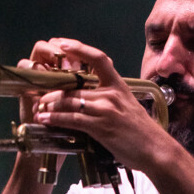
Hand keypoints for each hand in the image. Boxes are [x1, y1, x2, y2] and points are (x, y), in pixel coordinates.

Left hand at [30, 38, 171, 170]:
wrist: (156, 150)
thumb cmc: (142, 131)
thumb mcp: (128, 106)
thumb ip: (111, 97)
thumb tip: (91, 94)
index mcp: (119, 85)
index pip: (99, 59)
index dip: (79, 49)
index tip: (62, 43)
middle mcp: (111, 94)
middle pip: (75, 84)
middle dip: (53, 88)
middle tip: (38, 90)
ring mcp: (106, 110)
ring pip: (70, 100)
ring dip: (49, 104)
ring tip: (37, 107)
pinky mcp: (101, 127)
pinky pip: (72, 119)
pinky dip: (55, 118)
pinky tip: (44, 119)